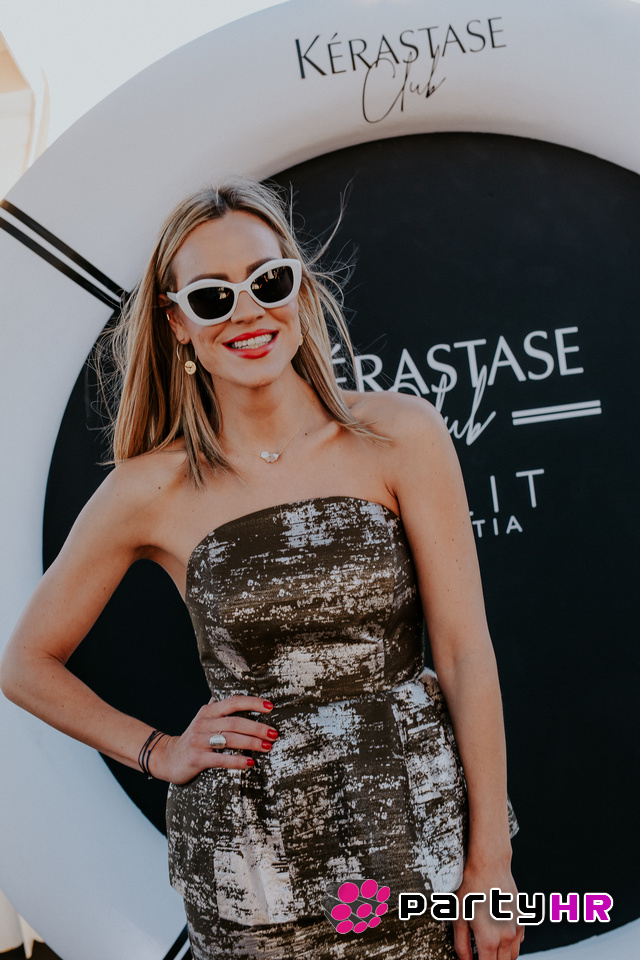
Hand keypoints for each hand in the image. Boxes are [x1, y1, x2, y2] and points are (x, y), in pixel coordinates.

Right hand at [148, 695, 276, 782]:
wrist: (166, 757)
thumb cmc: (194, 738)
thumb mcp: (204, 719)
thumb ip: (220, 708)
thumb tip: (239, 695)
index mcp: (208, 711)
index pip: (233, 702)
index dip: (252, 703)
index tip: (270, 706)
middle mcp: (203, 723)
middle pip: (235, 722)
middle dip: (257, 727)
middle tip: (274, 733)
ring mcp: (199, 741)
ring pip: (230, 739)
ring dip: (251, 743)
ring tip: (267, 746)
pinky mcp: (196, 758)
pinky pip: (220, 759)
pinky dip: (237, 761)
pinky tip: (250, 762)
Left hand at [453, 865, 523, 959]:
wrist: (490, 864)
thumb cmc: (472, 887)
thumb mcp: (458, 916)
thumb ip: (462, 944)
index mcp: (489, 940)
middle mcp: (506, 937)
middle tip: (479, 954)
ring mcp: (516, 928)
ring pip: (512, 956)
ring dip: (502, 957)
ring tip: (488, 948)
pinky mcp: (521, 919)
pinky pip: (519, 942)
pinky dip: (510, 945)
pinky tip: (499, 936)